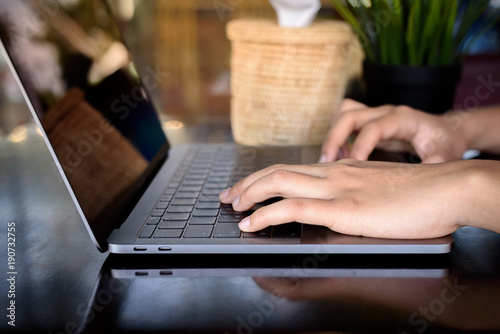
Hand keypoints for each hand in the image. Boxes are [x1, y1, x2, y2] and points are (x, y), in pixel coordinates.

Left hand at [219, 159, 495, 238]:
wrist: (449, 187)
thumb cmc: (422, 191)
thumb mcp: (380, 186)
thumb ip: (357, 190)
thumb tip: (342, 201)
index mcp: (342, 168)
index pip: (292, 167)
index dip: (264, 177)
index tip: (247, 188)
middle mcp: (333, 172)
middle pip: (277, 171)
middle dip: (247, 184)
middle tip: (229, 196)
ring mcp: (337, 188)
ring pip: (279, 183)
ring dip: (250, 195)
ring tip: (233, 207)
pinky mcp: (345, 209)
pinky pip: (294, 208)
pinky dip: (266, 215)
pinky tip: (252, 224)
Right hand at [319, 99, 468, 163]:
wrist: (448, 130)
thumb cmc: (445, 141)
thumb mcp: (445, 154)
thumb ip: (434, 165)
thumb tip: (421, 181)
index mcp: (402, 118)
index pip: (372, 128)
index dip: (360, 147)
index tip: (353, 169)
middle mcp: (385, 112)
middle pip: (349, 115)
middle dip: (335, 138)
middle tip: (327, 164)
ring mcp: (376, 115)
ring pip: (343, 114)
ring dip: (332, 136)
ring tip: (330, 162)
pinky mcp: (370, 122)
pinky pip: (345, 122)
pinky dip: (337, 137)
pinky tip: (340, 159)